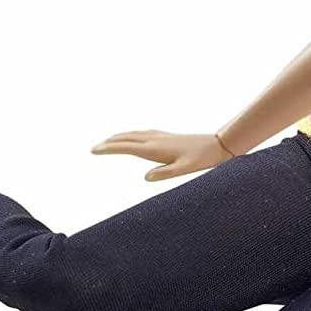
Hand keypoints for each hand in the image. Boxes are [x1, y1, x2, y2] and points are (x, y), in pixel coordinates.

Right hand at [89, 129, 232, 181]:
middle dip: (109, 143)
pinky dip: (131, 135)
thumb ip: (165, 174)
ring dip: (119, 138)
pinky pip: (142, 133)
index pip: (126, 147)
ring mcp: (161, 136)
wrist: (218, 145)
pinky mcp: (167, 137)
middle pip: (126, 139)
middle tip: (93, 148)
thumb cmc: (202, 159)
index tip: (94, 150)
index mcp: (156, 148)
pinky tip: (133, 138)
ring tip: (107, 142)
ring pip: (134, 134)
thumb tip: (146, 177)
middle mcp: (155, 139)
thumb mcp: (184, 170)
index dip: (109, 148)